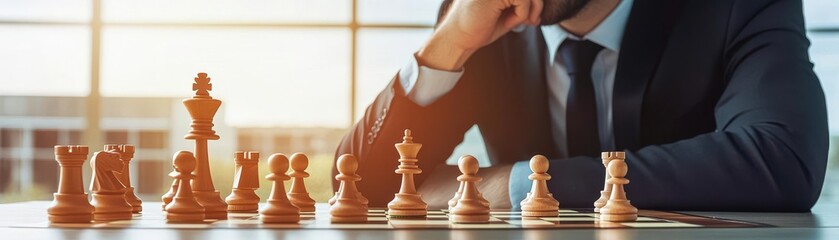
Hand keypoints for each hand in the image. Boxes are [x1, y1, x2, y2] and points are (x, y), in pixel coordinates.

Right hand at [418, 0, 542, 70]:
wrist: (458, 39)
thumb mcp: (506, 13)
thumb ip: (521, 5)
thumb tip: (541, 4)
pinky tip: (509, 22)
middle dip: (536, 4)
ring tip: (518, 22)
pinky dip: (521, 14)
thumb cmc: (479, 28)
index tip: (532, 17)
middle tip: (532, 21)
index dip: (534, 2)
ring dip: (529, 10)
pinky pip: (522, 0)